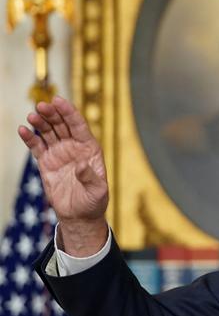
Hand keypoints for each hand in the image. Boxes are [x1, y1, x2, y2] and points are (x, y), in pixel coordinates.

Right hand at [18, 96, 108, 256]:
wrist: (79, 215)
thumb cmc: (94, 201)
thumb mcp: (98, 191)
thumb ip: (90, 177)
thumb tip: (81, 165)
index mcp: (90, 149)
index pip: (79, 126)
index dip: (69, 112)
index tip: (59, 101)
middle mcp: (74, 147)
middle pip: (62, 125)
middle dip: (53, 114)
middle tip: (42, 105)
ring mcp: (59, 153)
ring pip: (48, 132)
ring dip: (41, 122)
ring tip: (33, 115)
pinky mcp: (46, 162)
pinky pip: (37, 146)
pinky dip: (29, 138)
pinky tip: (22, 130)